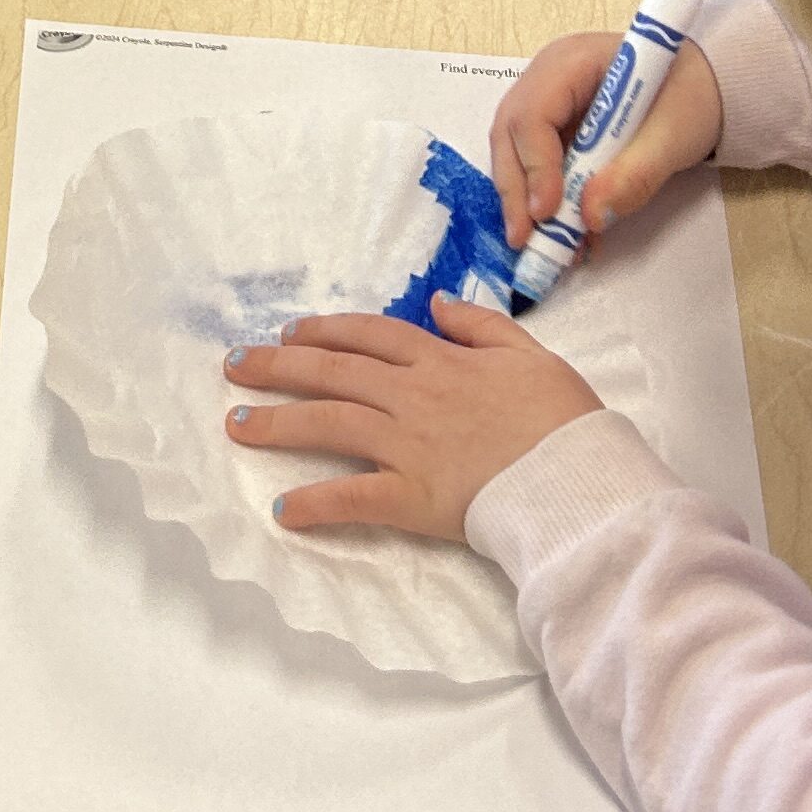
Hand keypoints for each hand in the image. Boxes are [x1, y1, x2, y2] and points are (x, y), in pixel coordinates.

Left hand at [220, 300, 600, 540]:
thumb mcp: (530, 353)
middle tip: (234, 365)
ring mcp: (407, 445)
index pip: (369, 336)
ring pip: (329, 423)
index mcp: (441, 361)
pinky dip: (315, 503)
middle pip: (333, 372)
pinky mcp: (411, 496)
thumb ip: (481, 325)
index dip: (325, 331)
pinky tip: (283, 509)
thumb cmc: (562, 420)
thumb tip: (437, 303)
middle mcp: (413, 396)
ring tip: (235, 424)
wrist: (576, 476)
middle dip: (278, 366)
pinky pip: (352, 497)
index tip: (289, 331)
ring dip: (277, 423)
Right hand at [489, 28, 723, 252]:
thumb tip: (591, 217)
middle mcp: (547, 78)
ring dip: (526, 201)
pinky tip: (567, 234)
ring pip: (515, 153)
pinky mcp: (555, 130)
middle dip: (516, 190)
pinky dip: (547, 202)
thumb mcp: (672, 136)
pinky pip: (538, 166)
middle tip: (524, 239)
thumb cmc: (688, 98)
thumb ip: (633, 175)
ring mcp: (547, 103)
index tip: (548, 212)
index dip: (536, 165)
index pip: (533, 113)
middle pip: (511, 134)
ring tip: (546, 245)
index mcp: (572, 62)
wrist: (705, 89)